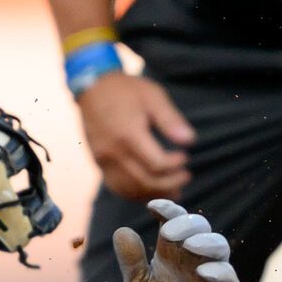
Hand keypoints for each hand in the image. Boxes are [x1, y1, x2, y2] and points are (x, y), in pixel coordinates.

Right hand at [75, 71, 194, 200]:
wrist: (91, 87)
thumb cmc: (125, 90)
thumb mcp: (152, 96)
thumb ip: (170, 120)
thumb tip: (189, 140)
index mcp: (129, 135)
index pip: (157, 164)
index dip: (175, 165)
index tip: (185, 157)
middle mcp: (114, 152)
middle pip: (145, 181)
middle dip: (170, 184)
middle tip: (185, 176)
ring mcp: (103, 160)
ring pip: (131, 189)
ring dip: (155, 194)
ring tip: (174, 191)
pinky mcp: (98, 163)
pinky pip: (117, 187)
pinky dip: (136, 194)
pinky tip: (151, 191)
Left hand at [112, 199, 239, 281]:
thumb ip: (132, 263)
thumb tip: (121, 231)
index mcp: (172, 253)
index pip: (173, 221)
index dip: (166, 209)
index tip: (152, 206)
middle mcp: (194, 257)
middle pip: (198, 226)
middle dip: (185, 223)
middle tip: (168, 232)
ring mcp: (214, 272)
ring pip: (218, 245)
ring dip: (205, 241)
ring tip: (190, 246)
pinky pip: (227, 275)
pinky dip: (217, 270)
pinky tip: (203, 272)